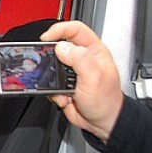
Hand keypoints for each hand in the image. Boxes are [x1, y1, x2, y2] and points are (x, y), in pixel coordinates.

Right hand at [40, 21, 123, 142]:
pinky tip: (64, 97)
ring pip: (51, 66)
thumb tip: (62, 47)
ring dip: (51, 78)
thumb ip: (79, 59)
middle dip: (50, 56)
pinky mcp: (62, 85)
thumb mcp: (94, 77)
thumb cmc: (105, 101)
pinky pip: (49, 83)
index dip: (59, 30)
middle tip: (46, 62)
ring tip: (60, 87)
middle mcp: (81, 59)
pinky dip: (53, 92)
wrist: (101, 122)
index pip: (75, 30)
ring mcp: (71, 73)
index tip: (47, 38)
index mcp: (93, 51)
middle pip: (59, 46)